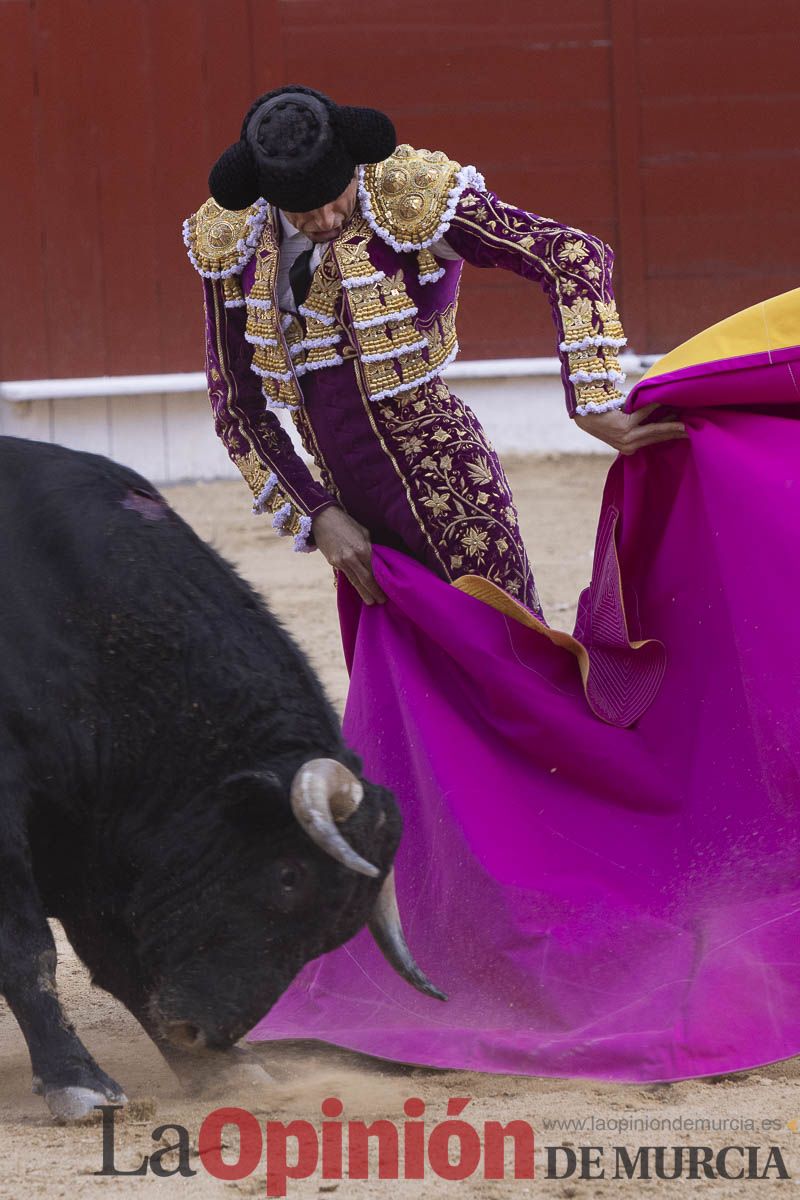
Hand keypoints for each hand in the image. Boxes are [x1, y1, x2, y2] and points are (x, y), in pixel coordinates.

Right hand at [311, 507, 386, 604]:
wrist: (323, 518)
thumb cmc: (346, 523)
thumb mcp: (363, 532)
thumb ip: (369, 547)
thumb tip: (375, 560)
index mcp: (362, 549)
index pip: (374, 570)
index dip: (381, 582)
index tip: (387, 590)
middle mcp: (352, 557)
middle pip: (366, 579)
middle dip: (374, 591)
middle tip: (381, 601)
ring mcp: (341, 561)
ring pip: (355, 581)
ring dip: (363, 592)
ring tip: (370, 601)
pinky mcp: (333, 562)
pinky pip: (345, 575)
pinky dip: (353, 583)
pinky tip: (358, 590)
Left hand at [573, 403, 687, 455]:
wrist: (586, 414)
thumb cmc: (606, 416)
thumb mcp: (626, 425)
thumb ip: (642, 425)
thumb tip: (665, 415)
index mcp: (631, 448)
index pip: (656, 441)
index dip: (672, 436)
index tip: (688, 433)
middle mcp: (629, 446)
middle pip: (658, 437)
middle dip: (676, 433)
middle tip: (693, 429)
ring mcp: (626, 438)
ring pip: (654, 429)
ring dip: (670, 424)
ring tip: (685, 421)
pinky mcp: (624, 426)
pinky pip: (644, 414)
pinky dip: (654, 406)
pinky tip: (664, 400)